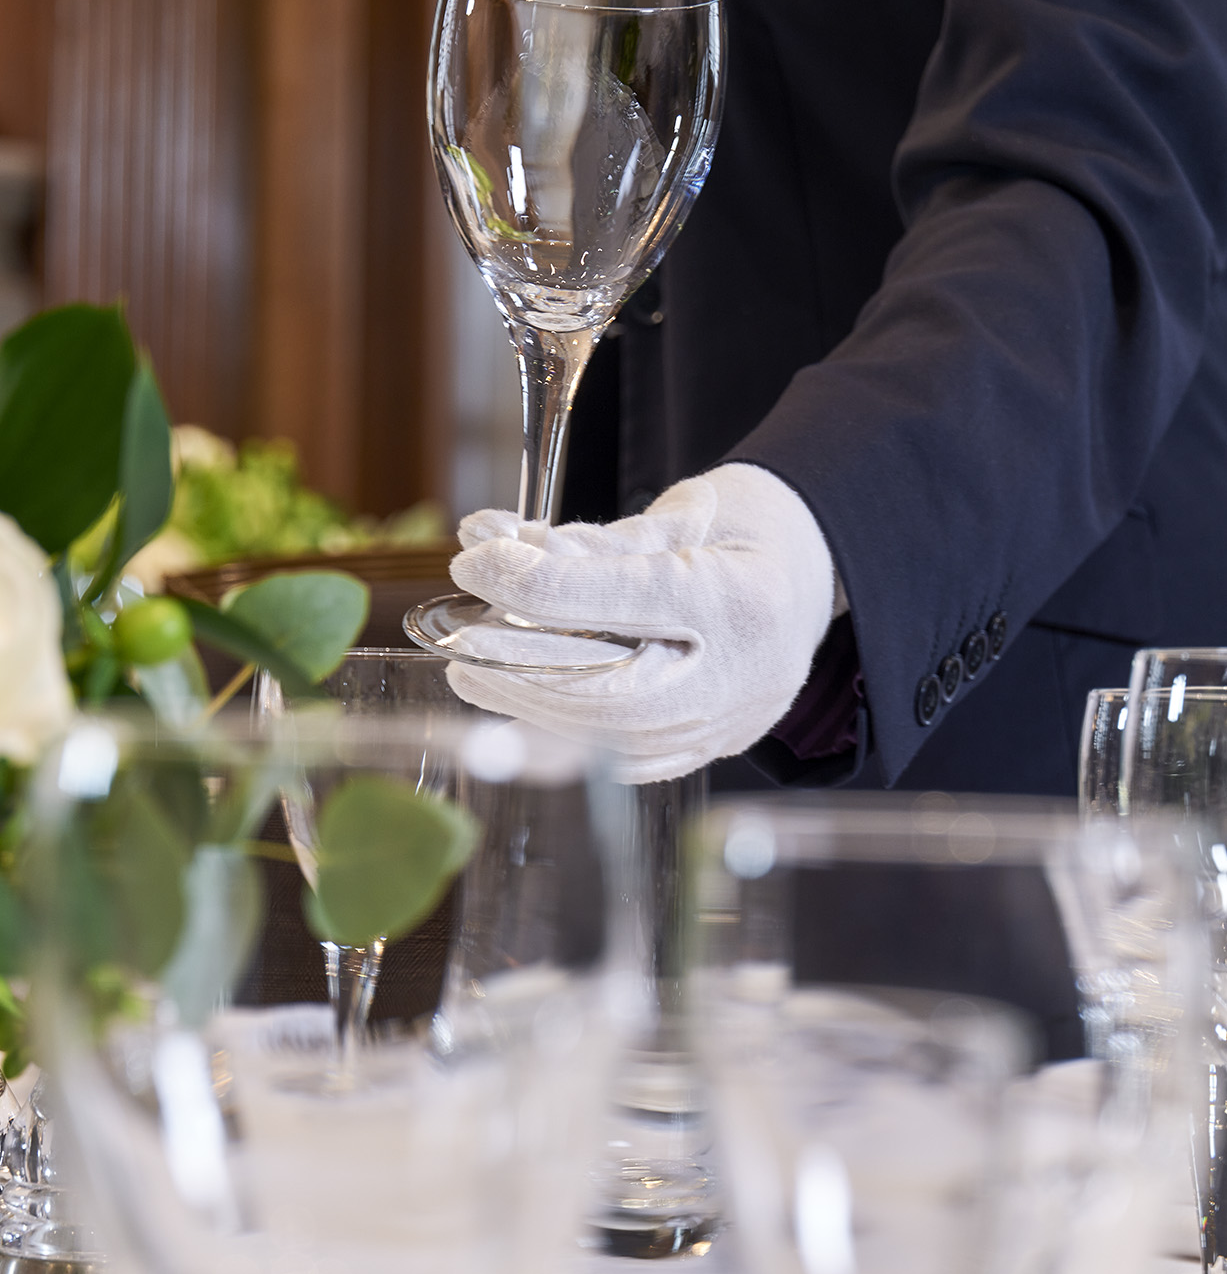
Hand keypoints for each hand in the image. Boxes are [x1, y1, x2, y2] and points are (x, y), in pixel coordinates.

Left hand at [446, 463, 836, 780]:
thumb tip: (485, 545)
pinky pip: (622, 762)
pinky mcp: (709, 751)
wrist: (814, 574)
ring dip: (527, 709)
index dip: (531, 584)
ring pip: (607, 739)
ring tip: (474, 677)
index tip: (472, 565)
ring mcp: (729, 726)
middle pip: (606, 688)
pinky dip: (561, 741)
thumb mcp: (675, 511)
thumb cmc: (743, 528)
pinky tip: (516, 718)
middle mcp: (741, 677)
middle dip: (516, 667)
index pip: (615, 597)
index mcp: (739, 598)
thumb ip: (585, 541)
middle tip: (457, 643)